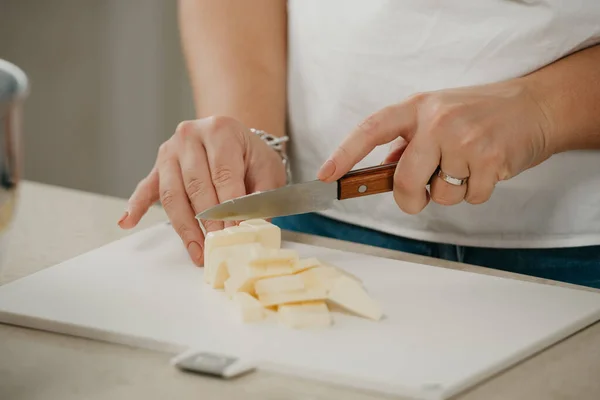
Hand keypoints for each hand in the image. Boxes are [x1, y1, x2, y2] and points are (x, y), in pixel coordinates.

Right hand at [118, 116, 286, 264]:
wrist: (231, 137)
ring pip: (173, 193)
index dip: (230, 207)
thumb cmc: (249, 155)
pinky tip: (127, 222)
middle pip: (196, 186)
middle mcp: (190, 136)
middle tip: (217, 246)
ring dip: (184, 226)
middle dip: (208, 221)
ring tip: (196, 250)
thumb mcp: (267, 167)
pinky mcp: (158, 166)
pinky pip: (146, 188)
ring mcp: (170, 151)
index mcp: (220, 130)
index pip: (223, 175)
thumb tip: (254, 223)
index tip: (235, 232)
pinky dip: (136, 206)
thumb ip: (262, 193)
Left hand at [317, 80, 553, 213]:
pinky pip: (469, 198)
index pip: (371, 129)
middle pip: (404, 180)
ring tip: (467, 166)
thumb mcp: (438, 113)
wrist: (535, 106)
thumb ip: (410, 140)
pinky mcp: (490, 160)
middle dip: (409, 198)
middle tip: (420, 195)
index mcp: (418, 107)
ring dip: (450, 192)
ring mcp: (464, 140)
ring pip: (439, 194)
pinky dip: (476, 192)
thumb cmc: (480, 113)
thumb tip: (385, 171)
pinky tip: (486, 170)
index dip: (345, 153)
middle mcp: (437, 121)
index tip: (325, 175)